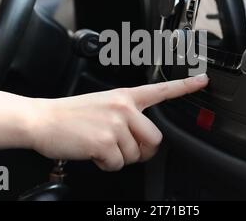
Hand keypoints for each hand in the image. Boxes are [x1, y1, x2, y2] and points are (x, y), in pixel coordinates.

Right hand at [30, 75, 208, 171]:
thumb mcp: (103, 104)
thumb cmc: (71, 114)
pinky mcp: (104, 142)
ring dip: (119, 157)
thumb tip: (141, 138)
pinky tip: (93, 153)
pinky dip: (106, 165)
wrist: (42, 120)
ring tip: (100, 146)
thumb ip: (126, 115)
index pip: (160, 90)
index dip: (185, 86)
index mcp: (125, 96)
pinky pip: (118, 164)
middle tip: (123, 148)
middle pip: (155, 139)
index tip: (203, 80)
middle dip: (141, 150)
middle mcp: (123, 108)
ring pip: (135, 155)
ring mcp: (115, 125)